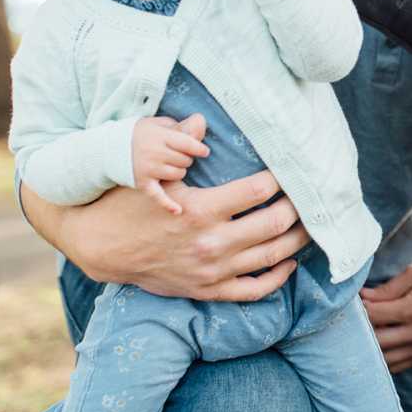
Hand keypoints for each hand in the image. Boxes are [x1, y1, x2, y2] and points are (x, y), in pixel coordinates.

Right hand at [24, 115, 311, 301]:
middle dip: (299, 208)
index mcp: (201, 209)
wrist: (101, 248)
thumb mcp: (152, 173)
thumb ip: (182, 147)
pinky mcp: (208, 290)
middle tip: (310, 196)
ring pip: (272, 256)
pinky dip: (278, 277)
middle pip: (275, 223)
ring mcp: (212, 271)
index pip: (260, 190)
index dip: (283, 178)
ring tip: (310, 224)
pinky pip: (254, 290)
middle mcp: (211, 243)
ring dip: (297, 239)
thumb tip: (203, 121)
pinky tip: (288, 262)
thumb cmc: (127, 204)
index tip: (294, 169)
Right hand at [131, 115, 210, 213]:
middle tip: (176, 155)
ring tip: (168, 164)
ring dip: (178, 171)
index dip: (199, 148)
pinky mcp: (143, 183)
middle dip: (185, 158)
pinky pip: (158, 196)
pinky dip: (168, 204)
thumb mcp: (159, 124)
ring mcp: (148, 170)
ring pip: (178, 175)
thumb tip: (201, 121)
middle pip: (185, 161)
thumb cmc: (141, 134)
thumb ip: (180, 125)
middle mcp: (154, 153)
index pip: (188, 144)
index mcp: (160, 137)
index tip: (204, 151)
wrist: (111, 148)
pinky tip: (178, 211)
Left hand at [361, 261, 411, 371]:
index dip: (358, 308)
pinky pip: (396, 366)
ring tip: (363, 335)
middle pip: (374, 341)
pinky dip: (383, 359)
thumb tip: (362, 297)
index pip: (373, 315)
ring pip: (383, 359)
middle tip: (354, 320)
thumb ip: (388, 288)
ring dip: (370, 348)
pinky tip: (378, 347)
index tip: (355, 300)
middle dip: (360, 331)